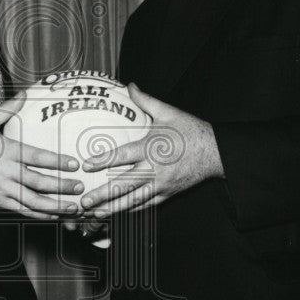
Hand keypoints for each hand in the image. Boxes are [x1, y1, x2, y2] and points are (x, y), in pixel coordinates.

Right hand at [0, 92, 82, 219]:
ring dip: (55, 206)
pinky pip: (22, 211)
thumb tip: (24, 94)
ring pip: (33, 201)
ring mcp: (3, 189)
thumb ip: (6, 110)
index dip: (58, 162)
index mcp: (7, 151)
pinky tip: (53, 216)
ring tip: (72, 207)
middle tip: (80, 187)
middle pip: (39, 182)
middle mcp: (7, 172)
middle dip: (62, 186)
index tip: (74, 164)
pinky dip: (39, 215)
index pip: (37, 157)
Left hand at [78, 83, 222, 217]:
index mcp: (151, 148)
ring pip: (133, 200)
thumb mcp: (168, 112)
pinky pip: (146, 205)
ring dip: (113, 208)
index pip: (122, 156)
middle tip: (83, 201)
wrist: (215, 152)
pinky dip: (130, 210)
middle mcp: (154, 169)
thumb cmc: (190, 130)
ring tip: (94, 214)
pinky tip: (117, 214)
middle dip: (102, 195)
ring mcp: (160, 185)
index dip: (102, 161)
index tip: (86, 165)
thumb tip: (130, 85)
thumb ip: (145, 100)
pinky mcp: (167, 194)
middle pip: (123, 185)